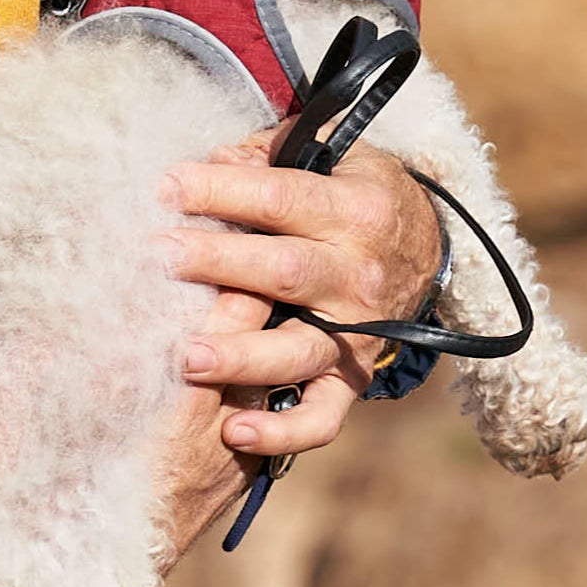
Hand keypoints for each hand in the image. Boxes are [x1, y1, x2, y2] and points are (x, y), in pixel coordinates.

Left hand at [161, 138, 445, 466]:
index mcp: (355, 211)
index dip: (221, 191)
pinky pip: (323, 416)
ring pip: (299, 351)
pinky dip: (283, 433)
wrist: (428, 249)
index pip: (280, 198)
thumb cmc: (359, 193)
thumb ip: (271, 154)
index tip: (163, 186)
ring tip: (186, 356)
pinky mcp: (353, 377)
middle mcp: (359, 274)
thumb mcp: (336, 155)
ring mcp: (358, 332)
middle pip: (284, 271)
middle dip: (218, 263)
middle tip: (159, 258)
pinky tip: (234, 432)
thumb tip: (210, 161)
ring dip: (242, 356)